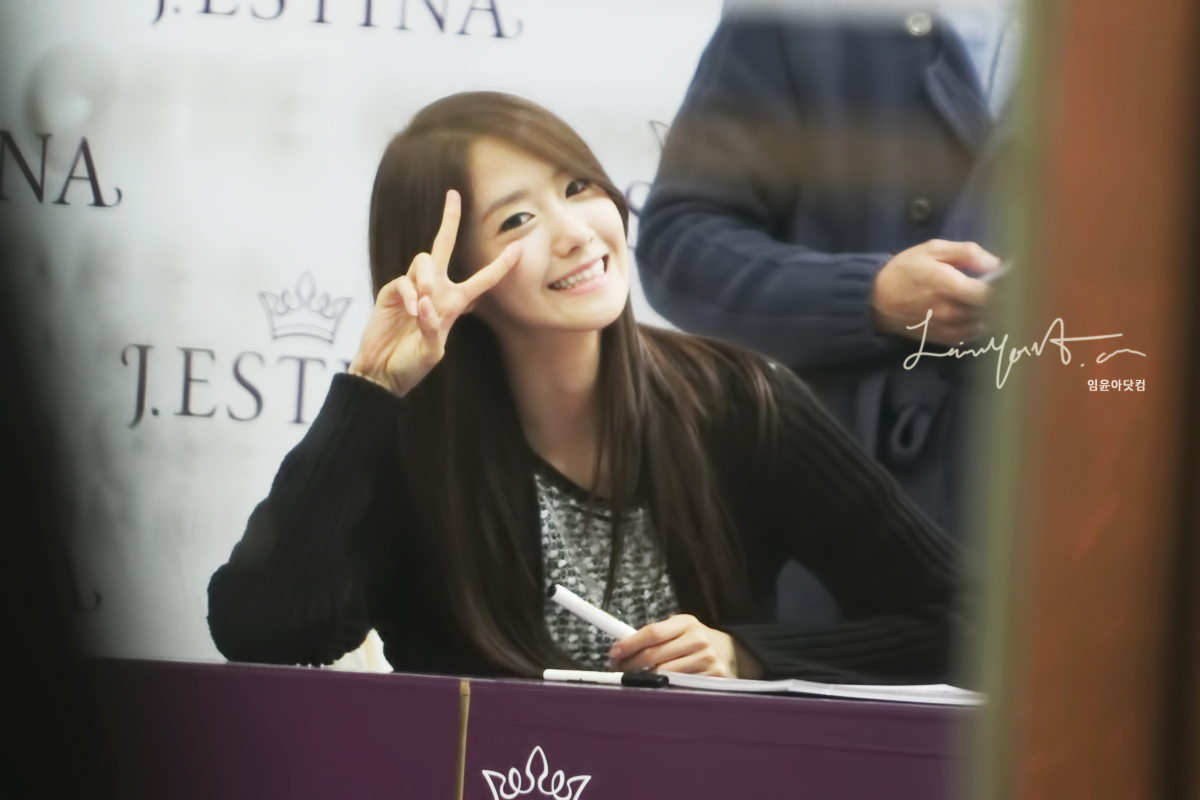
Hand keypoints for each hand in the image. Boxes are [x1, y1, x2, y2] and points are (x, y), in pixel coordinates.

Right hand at [348, 190, 520, 396]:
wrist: (381, 372)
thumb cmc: (410, 366)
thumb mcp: (432, 353)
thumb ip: (433, 330)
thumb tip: (427, 303)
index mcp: (453, 305)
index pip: (481, 280)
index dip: (500, 266)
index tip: (519, 248)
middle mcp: (434, 291)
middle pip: (442, 246)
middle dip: (449, 220)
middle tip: (453, 195)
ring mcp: (412, 289)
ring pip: (423, 261)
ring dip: (426, 279)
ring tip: (423, 305)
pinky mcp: (392, 293)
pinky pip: (404, 281)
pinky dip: (411, 294)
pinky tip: (413, 311)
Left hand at [608, 614, 761, 678]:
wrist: (729, 653)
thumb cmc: (694, 643)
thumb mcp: (678, 631)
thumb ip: (655, 636)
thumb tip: (620, 648)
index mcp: (687, 623)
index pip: (652, 632)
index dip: (630, 643)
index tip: (614, 653)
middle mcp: (699, 639)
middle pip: (655, 655)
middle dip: (630, 665)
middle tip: (617, 670)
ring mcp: (707, 659)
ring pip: (664, 675)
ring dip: (643, 680)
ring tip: (632, 681)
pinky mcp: (714, 678)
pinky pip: (680, 687)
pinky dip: (664, 690)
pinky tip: (656, 690)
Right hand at [871, 239, 999, 345]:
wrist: (875, 300)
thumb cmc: (905, 270)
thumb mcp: (932, 249)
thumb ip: (966, 253)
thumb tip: (996, 264)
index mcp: (945, 285)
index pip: (988, 294)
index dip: (1005, 287)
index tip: (1009, 278)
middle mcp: (946, 311)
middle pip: (989, 311)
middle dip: (1001, 299)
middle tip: (1006, 288)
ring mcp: (944, 328)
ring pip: (982, 324)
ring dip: (991, 314)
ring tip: (991, 300)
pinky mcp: (942, 339)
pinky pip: (971, 335)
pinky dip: (979, 325)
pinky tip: (977, 313)